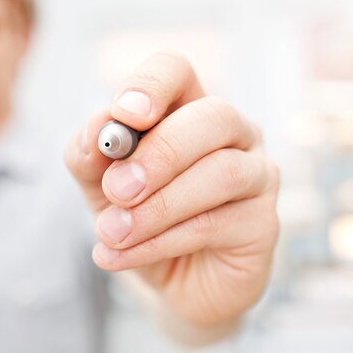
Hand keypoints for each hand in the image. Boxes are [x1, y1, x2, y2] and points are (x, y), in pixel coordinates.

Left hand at [65, 52, 279, 327]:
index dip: (150, 85)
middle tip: (117, 189)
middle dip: (159, 153)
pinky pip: (214, 225)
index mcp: (186, 108)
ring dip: (156, 207)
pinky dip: (159, 242)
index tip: (123, 114)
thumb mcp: (99, 185)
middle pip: (213, 117)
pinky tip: (118, 256)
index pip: (176, 71)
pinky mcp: (262, 224)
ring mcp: (256, 175)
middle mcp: (232, 133)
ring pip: (222, 174)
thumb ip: (89, 154)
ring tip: (110, 232)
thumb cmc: (137, 217)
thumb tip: (96, 123)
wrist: (168, 281)